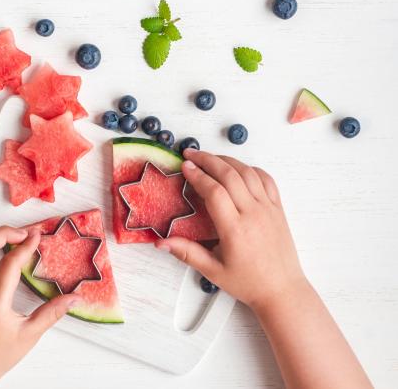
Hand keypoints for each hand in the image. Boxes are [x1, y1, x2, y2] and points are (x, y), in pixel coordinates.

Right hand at [158, 149, 305, 309]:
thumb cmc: (248, 282)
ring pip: (248, 173)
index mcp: (235, 229)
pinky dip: (250, 169)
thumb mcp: (213, 271)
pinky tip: (238, 168)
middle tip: (191, 154)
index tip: (184, 166)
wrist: (282, 290)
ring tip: (210, 157)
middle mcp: (253, 214)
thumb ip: (186, 253)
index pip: (214, 191)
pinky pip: (266, 180)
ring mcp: (268, 209)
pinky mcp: (278, 209)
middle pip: (230, 175)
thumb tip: (160, 243)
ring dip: (228, 160)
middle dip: (208, 160)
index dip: (198, 175)